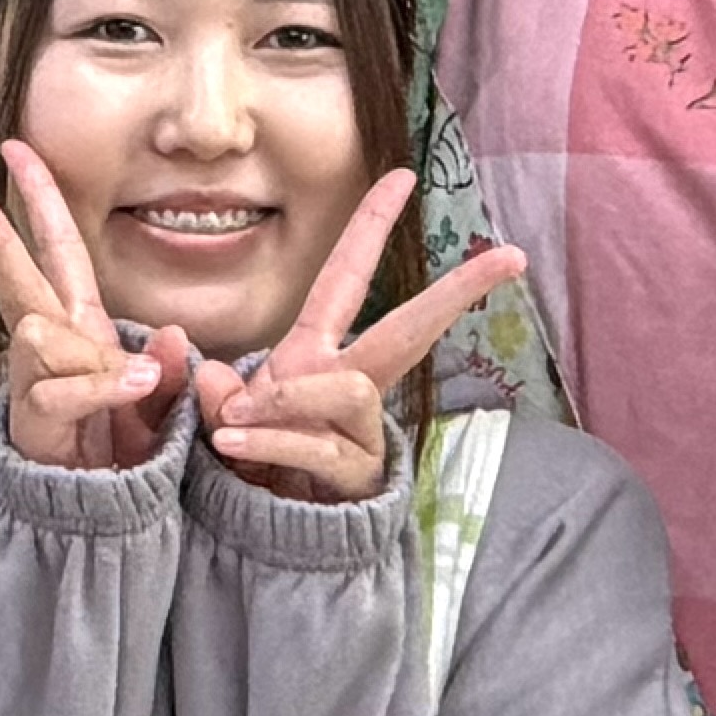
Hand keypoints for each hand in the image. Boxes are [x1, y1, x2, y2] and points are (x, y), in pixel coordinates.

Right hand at [0, 141, 190, 474]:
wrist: (98, 515)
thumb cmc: (122, 450)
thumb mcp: (160, 403)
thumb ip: (170, 371)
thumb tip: (176, 335)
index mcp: (81, 325)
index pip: (59, 248)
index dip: (41, 199)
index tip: (17, 149)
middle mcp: (51, 345)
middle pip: (18, 275)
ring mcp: (37, 380)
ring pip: (42, 334)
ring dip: (90, 355)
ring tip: (138, 385)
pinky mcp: (36, 419)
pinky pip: (63, 389)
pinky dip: (103, 387)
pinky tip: (136, 387)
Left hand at [187, 174, 527, 505]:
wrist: (253, 541)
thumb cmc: (238, 467)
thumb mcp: (208, 420)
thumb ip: (204, 395)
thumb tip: (211, 377)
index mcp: (314, 354)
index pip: (346, 277)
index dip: (370, 225)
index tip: (403, 175)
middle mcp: (346, 383)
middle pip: (411, 329)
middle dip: (458, 290)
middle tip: (510, 257)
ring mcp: (358, 431)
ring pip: (350, 390)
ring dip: (289, 400)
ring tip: (234, 421)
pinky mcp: (357, 477)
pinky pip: (321, 447)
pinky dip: (271, 441)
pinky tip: (233, 443)